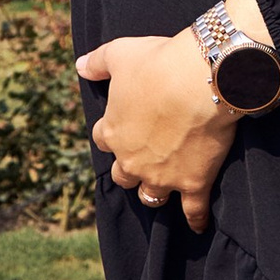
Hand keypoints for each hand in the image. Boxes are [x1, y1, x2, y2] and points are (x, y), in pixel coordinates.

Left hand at [75, 25, 236, 231]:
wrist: (199, 80)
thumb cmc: (158, 63)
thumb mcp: (120, 53)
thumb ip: (97, 62)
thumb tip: (81, 66)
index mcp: (112, 131)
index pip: (102, 139)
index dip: (111, 134)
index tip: (120, 128)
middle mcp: (132, 160)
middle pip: (123, 174)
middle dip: (130, 169)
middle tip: (141, 161)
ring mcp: (162, 175)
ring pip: (151, 195)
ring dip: (155, 191)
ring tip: (163, 188)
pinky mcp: (193, 183)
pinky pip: (193, 210)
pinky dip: (196, 219)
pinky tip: (198, 227)